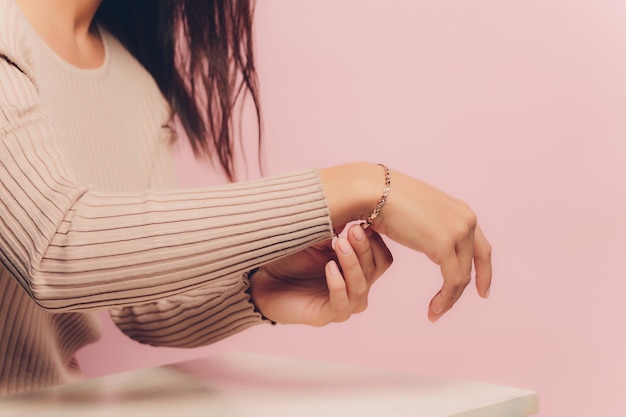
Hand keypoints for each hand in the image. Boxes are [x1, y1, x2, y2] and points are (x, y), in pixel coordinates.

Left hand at [249, 224, 392, 325]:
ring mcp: (343, 305)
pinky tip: (329, 267)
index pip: (382, 259)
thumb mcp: (317, 237)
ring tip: (339, 243)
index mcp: (359, 270)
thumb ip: (337, 228)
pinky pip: (340, 302)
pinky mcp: (325, 315)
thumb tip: (356, 210)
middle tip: (353, 230)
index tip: (364, 222)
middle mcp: (355, 289)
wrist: (262, 279)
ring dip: (352, 263)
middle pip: (375, 270)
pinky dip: (337, 283)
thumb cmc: (291, 256)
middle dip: (365, 248)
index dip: (376, 242)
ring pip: (360, 287)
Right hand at [320, 163, 491, 321]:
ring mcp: (458, 231)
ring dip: (450, 298)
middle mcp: (466, 219)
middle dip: (472, 285)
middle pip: (477, 261)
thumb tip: (423, 234)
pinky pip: (452, 280)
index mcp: (460, 210)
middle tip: (465, 302)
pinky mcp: (444, 245)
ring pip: (462, 275)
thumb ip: (428, 225)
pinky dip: (444, 298)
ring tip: (435, 313)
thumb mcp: (416, 213)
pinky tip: (433, 310)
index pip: (480, 245)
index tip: (482, 288)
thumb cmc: (383, 199)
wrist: (372, 191)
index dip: (483, 269)